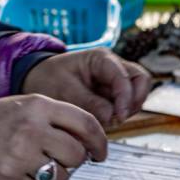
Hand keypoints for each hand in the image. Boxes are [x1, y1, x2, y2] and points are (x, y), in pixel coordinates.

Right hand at [0, 94, 107, 179]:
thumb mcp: (26, 107)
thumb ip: (57, 120)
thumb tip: (90, 144)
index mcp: (40, 106)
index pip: (87, 124)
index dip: (100, 142)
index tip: (100, 153)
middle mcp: (32, 128)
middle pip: (77, 155)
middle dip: (72, 162)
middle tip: (59, 160)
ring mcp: (20, 154)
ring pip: (61, 177)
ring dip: (53, 177)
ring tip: (33, 166)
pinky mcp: (9, 178)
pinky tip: (16, 173)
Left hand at [22, 48, 151, 128]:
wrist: (38, 81)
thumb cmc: (48, 79)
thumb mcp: (64, 91)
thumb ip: (89, 103)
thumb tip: (112, 116)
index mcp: (101, 59)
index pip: (126, 76)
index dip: (126, 97)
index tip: (119, 117)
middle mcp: (113, 67)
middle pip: (141, 81)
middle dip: (133, 101)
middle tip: (118, 118)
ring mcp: (115, 81)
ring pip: (137, 94)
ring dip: (127, 110)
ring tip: (106, 120)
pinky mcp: (114, 95)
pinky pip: (127, 105)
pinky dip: (120, 114)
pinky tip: (104, 119)